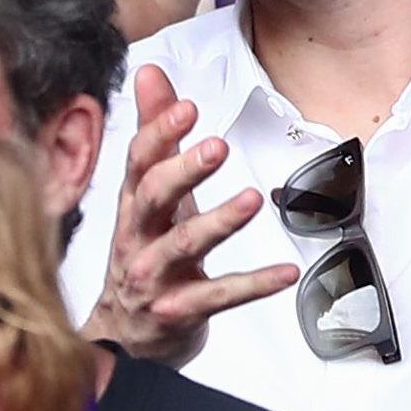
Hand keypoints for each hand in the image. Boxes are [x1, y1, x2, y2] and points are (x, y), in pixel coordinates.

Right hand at [83, 66, 300, 364]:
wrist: (125, 337)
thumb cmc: (144, 252)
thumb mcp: (148, 192)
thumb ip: (155, 132)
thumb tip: (150, 73)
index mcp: (132, 204)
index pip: (137, 162)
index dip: (159, 132)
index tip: (187, 108)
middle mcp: (137, 237)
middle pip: (152, 198)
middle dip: (183, 171)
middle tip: (217, 147)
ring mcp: (155, 278)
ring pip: (182, 246)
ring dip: (218, 222)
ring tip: (251, 200)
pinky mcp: (179, 312)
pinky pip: (217, 297)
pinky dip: (253, 284)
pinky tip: (285, 272)